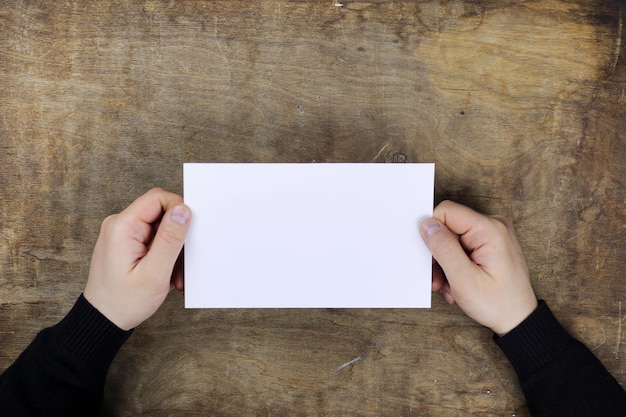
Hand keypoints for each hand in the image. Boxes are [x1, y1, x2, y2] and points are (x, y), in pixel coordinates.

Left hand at [84, 188, 191, 330]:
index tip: (190, 234)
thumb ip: (170, 239)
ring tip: (173, 275)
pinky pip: (155, 240)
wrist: (103, 321)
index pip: (158, 198)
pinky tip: (167, 275)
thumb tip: (183, 210)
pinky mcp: (128, 244)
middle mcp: (120, 225)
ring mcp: (123, 234)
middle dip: (177, 237)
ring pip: (161, 228)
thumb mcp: (154, 273)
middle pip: (161, 213)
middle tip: (182, 263)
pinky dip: (165, 256)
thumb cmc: (124, 302)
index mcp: (122, 226)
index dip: (179, 210)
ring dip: (173, 250)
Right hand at [419, 200, 536, 335]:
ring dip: (445, 263)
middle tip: (438, 280)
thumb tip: (427, 224)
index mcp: (490, 230)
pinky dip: (454, 264)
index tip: (431, 258)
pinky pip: (462, 245)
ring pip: (452, 238)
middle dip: (438, 254)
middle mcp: (493, 226)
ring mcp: (493, 234)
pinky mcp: (490, 243)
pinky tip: (456, 282)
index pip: (446, 212)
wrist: (518, 320)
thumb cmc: (497, 304)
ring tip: (448, 285)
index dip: (432, 233)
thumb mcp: (463, 279)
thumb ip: (444, 248)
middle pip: (448, 226)